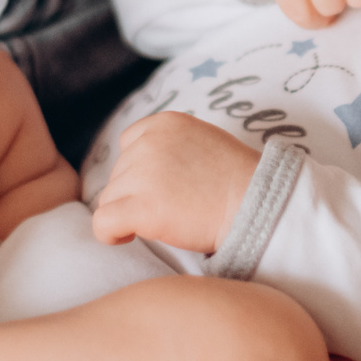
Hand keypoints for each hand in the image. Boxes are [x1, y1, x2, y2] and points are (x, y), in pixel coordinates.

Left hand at [89, 111, 262, 253]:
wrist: (258, 203)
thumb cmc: (238, 180)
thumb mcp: (203, 141)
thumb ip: (170, 145)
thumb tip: (140, 168)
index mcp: (164, 124)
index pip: (129, 144)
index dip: (140, 169)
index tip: (159, 187)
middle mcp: (149, 144)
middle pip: (119, 174)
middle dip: (137, 193)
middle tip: (172, 208)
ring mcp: (143, 175)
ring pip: (110, 198)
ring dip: (130, 212)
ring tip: (164, 222)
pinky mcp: (141, 208)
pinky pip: (103, 222)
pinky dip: (110, 233)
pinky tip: (128, 236)